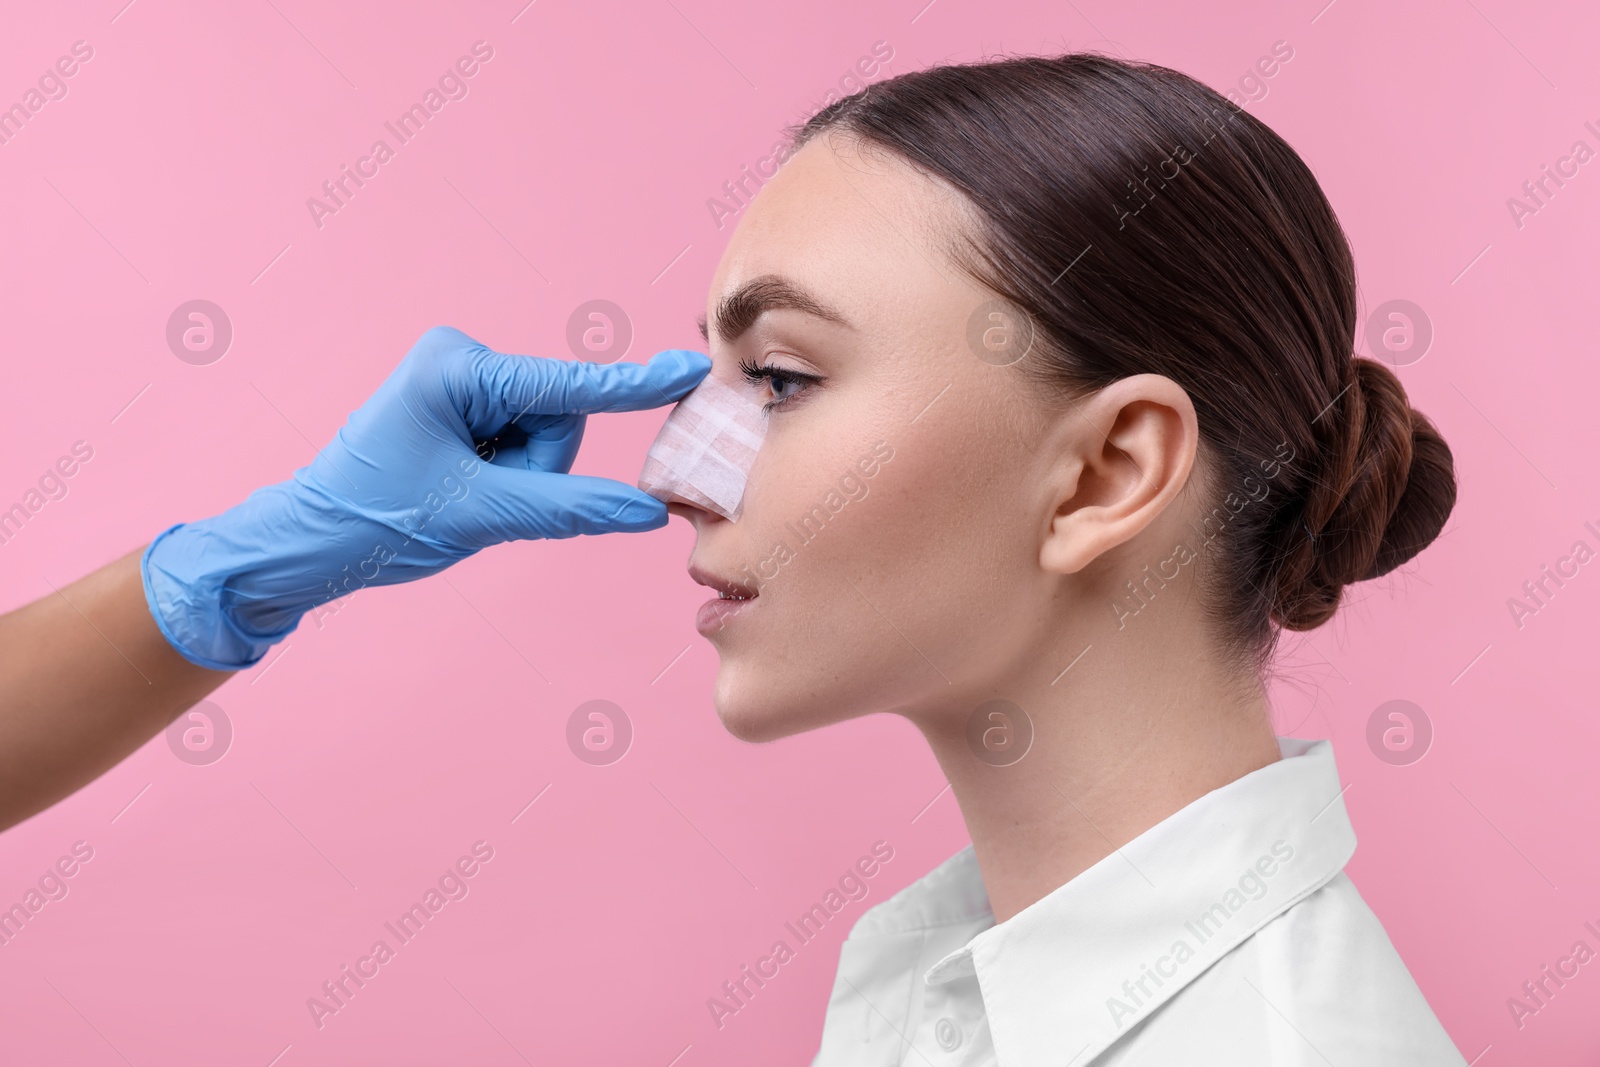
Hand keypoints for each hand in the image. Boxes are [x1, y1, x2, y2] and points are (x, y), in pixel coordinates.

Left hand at [142, 326, 709, 668]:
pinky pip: (523, 446)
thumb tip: (647, 512)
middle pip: (558, 419)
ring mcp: (461, 386)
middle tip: (480, 498)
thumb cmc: (375, 522)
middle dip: (537, 469)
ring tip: (462, 496)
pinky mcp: (462, 411)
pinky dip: (507, 477)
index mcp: (456, 369)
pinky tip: (460, 490)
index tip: (690, 368)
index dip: (633, 387)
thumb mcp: (479, 516)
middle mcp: (461, 363)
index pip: (565, 388)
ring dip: (521, 479)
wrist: (307, 545)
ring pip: (546, 438)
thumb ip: (570, 509)